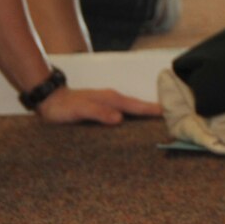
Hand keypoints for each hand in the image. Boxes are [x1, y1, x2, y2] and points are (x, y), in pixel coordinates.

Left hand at [32, 85, 162, 125]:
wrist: (49, 100)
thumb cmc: (64, 106)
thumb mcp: (80, 110)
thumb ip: (98, 113)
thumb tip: (119, 118)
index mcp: (111, 99)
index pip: (138, 106)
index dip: (153, 110)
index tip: (170, 115)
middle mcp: (113, 99)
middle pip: (139, 106)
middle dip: (155, 111)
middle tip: (175, 119)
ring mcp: (109, 103)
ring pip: (133, 109)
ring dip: (146, 114)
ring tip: (160, 123)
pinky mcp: (104, 109)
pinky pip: (125, 112)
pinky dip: (134, 116)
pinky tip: (136, 124)